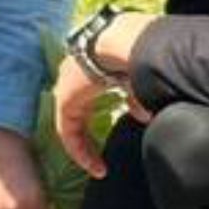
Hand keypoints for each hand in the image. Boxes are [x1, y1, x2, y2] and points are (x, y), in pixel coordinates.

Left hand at [52, 42, 137, 182]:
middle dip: (87, 140)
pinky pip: (67, 133)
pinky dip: (79, 150)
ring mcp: (66, 88)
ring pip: (70, 127)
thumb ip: (136, 98)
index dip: (98, 120)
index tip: (110, 136)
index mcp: (89, 71)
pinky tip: (94, 165)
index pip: (88, 101)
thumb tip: (143, 115)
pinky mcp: (64, 101)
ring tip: (97, 168)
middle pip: (76, 115)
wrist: (122, 40)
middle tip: (99, 161)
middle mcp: (72, 78)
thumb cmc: (133, 54)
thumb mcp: (137, 80)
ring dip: (84, 149)